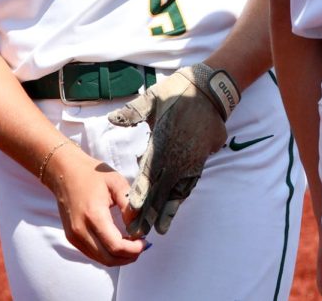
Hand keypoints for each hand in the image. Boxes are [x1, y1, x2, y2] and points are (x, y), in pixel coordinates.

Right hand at [42, 141, 148, 266]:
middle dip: (128, 257)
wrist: (65, 172)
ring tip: (132, 244)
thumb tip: (139, 227)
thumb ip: (129, 205)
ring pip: (100, 259)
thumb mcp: (116, 182)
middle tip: (141, 246)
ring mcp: (74, 236)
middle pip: (108, 258)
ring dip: (118, 258)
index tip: (145, 242)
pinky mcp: (72, 238)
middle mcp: (81, 230)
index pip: (116, 245)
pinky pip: (92, 253)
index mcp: (94, 215)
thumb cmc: (92, 174)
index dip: (133, 249)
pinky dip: (107, 253)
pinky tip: (118, 242)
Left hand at [108, 64, 238, 235]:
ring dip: (167, 210)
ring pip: (177, 191)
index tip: (132, 213)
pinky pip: (189, 183)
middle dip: (150, 212)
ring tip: (160, 229)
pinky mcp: (200, 160)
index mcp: (162, 142)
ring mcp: (191, 160)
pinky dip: (181, 198)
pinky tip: (176, 207)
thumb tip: (111, 119)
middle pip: (161, 189)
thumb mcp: (152, 99)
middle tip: (139, 232)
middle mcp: (177, 156)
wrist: (210, 91)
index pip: (148, 175)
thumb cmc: (177, 93)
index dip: (140, 195)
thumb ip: (132, 113)